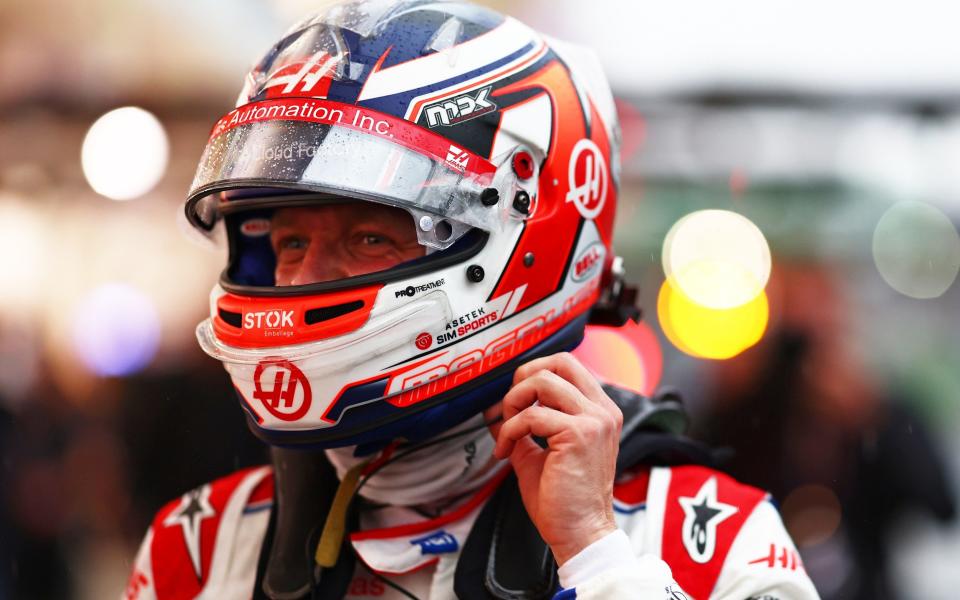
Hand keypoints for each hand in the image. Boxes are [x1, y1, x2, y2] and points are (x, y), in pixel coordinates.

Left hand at [488, 352, 622, 565]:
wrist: (580, 533)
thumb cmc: (564, 500)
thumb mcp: (540, 452)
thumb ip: (523, 426)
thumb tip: (494, 409)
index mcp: (599, 411)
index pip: (567, 366)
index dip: (533, 375)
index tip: (515, 403)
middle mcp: (602, 410)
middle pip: (560, 361)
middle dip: (524, 378)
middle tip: (510, 407)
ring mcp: (594, 420)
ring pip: (543, 381)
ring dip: (514, 403)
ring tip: (508, 432)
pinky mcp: (578, 434)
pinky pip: (531, 415)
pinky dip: (510, 430)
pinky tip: (506, 451)